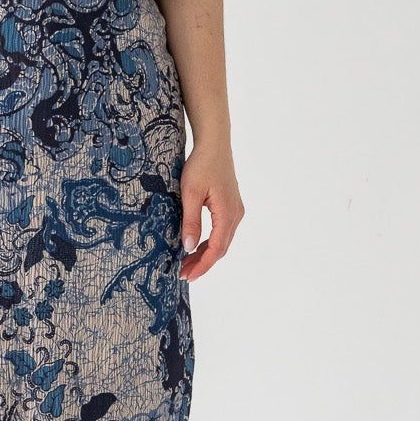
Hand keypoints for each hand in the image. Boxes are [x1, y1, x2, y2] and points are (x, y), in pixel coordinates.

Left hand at [178, 141, 244, 280]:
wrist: (214, 145)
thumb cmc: (201, 165)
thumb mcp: (190, 193)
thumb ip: (191, 221)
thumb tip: (189, 247)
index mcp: (227, 213)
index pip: (217, 249)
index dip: (202, 265)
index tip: (188, 276)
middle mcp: (236, 214)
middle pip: (221, 248)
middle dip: (202, 263)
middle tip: (183, 274)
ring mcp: (235, 210)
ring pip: (222, 240)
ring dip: (205, 253)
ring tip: (186, 263)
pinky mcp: (231, 206)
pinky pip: (221, 231)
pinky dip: (209, 242)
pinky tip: (196, 245)